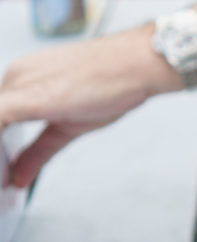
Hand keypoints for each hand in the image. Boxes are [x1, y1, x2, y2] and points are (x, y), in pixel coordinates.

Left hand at [0, 27, 166, 186]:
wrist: (137, 63)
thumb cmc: (113, 81)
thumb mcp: (69, 126)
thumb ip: (39, 151)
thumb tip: (21, 177)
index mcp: (22, 78)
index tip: (2, 166)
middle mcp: (15, 76)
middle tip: (3, 178)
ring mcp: (17, 84)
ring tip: (3, 177)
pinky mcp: (26, 97)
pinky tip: (4, 168)